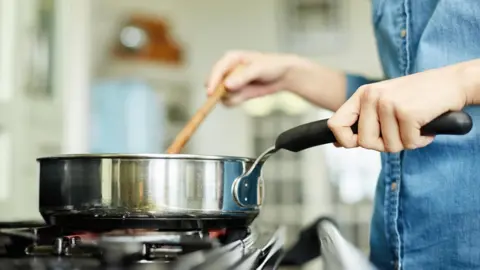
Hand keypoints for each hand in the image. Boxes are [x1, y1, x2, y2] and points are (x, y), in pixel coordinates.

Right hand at [206, 51, 301, 105]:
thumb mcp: (257, 69)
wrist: (283, 75)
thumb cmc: (271, 65)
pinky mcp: (236, 93)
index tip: (211, 92)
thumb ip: (242, 77)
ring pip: (221, 95)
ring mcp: (231, 83)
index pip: (217, 70)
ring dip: (230, 97)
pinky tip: (246, 96)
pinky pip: (229, 101)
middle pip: (214, 84)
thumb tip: (227, 85)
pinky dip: (235, 101)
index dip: (212, 81)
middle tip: (231, 94)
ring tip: (246, 91)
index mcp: (230, 59)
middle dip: (219, 92)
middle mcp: (228, 71)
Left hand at [327, 65, 471, 151]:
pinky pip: (409, 144)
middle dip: (384, 144)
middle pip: (365, 143)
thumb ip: (362, 121)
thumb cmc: (418, 96)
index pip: (336, 124)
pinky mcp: (406, 113)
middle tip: (400, 131)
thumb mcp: (383, 103)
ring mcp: (388, 104)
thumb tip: (338, 144)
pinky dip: (420, 140)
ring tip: (415, 123)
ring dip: (406, 142)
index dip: (344, 141)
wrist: (452, 82)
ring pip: (389, 146)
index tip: (355, 144)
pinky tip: (425, 125)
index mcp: (363, 95)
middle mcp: (372, 97)